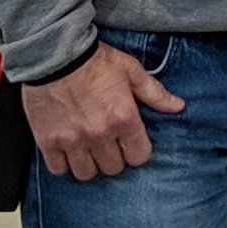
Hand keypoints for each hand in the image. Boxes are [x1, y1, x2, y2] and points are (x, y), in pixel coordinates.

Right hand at [25, 43, 182, 177]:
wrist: (54, 53)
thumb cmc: (94, 60)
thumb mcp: (130, 70)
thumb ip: (155, 93)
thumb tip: (178, 107)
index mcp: (123, 118)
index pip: (139, 157)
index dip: (136, 150)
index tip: (129, 142)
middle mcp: (99, 134)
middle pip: (113, 168)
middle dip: (113, 157)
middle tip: (107, 143)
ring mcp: (72, 140)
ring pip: (86, 174)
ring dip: (89, 163)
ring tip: (87, 149)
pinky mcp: (48, 141)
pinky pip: (59, 169)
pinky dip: (63, 164)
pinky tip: (66, 150)